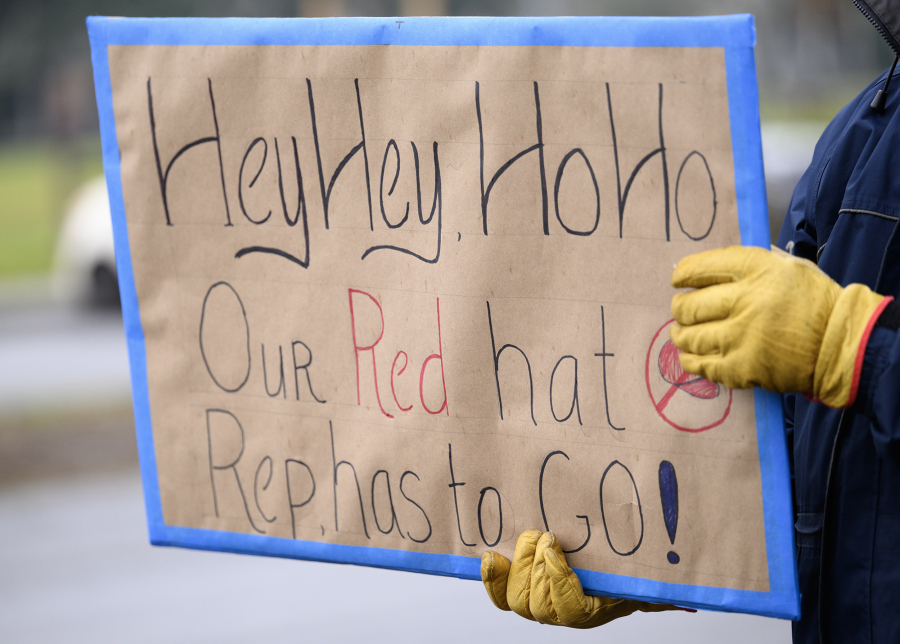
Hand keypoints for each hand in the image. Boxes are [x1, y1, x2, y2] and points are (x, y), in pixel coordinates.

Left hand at [481, 530, 677, 627]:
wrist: (600, 570)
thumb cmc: (620, 573)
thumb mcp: (642, 577)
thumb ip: (661, 589)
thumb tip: (688, 599)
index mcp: (591, 610)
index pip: (570, 606)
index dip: (558, 579)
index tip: (555, 548)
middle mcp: (560, 615)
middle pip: (536, 602)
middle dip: (537, 565)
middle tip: (546, 534)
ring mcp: (536, 606)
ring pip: (517, 597)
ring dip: (521, 563)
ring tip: (534, 537)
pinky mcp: (517, 593)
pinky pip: (500, 595)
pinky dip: (493, 577)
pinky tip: (489, 556)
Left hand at [670, 246, 886, 407]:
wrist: (841, 344)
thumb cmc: (812, 302)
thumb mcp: (786, 266)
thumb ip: (747, 266)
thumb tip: (702, 271)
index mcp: (756, 270)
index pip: (700, 268)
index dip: (683, 274)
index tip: (677, 280)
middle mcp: (745, 301)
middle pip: (688, 306)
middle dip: (679, 308)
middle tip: (681, 310)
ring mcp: (741, 337)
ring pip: (689, 337)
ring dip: (680, 334)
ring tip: (682, 332)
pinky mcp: (742, 368)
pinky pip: (701, 366)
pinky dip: (691, 360)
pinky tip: (691, 355)